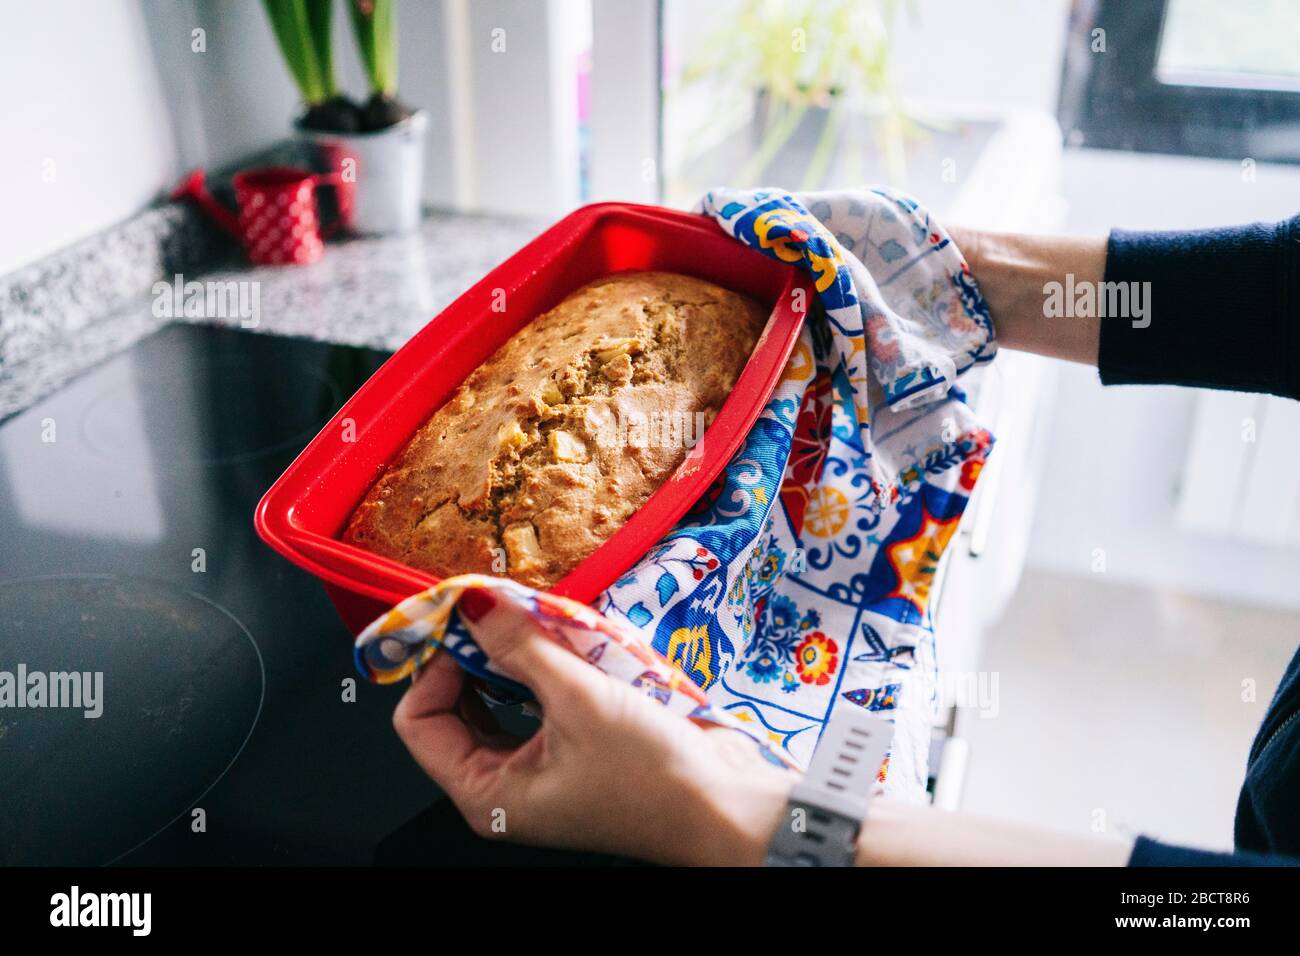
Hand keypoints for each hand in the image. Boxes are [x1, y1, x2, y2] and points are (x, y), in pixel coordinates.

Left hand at [392, 591, 794, 865]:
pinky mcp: (577, 744)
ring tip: (542, 620)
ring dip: (519, 652)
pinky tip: (573, 638)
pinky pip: (545, 694)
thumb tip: (473, 603)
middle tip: (502, 608)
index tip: (461, 620)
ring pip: (504, 694)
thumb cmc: (654, 778)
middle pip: (459, 703)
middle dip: (479, 652)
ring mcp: (543, 764)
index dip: (434, 665)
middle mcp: (506, 784)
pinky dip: (552, 663)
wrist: (731, 806)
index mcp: (486, 793)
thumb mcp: (580, 700)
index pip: (420, 720)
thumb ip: (521, 645)